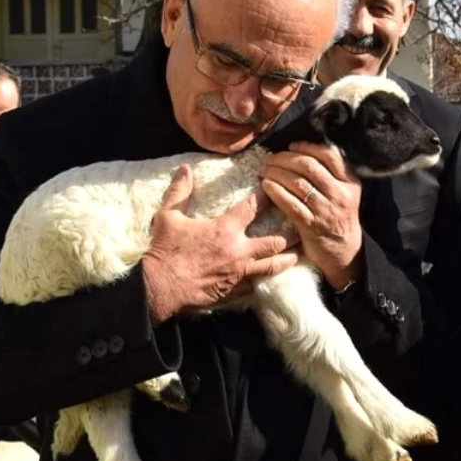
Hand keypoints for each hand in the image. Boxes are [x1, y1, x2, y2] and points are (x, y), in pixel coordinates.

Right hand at [142, 165, 299, 324]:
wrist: (160, 287)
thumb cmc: (164, 250)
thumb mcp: (168, 216)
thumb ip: (180, 192)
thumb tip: (185, 169)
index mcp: (224, 229)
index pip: (253, 208)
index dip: (265, 196)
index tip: (273, 188)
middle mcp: (238, 251)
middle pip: (275, 241)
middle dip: (290, 233)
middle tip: (301, 226)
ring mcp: (239, 273)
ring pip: (273, 266)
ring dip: (288, 259)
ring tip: (300, 254)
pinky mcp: (234, 291)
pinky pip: (256, 285)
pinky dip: (265, 279)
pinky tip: (271, 277)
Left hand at [260, 142, 363, 289]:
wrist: (344, 252)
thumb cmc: (338, 217)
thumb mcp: (344, 193)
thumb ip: (331, 174)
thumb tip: (303, 151)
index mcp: (350, 183)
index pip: (329, 155)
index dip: (307, 147)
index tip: (291, 146)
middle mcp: (340, 194)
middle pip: (309, 166)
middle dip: (285, 159)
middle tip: (270, 159)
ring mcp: (326, 210)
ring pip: (297, 182)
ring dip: (276, 173)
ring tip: (264, 170)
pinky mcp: (312, 226)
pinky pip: (290, 203)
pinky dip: (275, 191)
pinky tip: (266, 186)